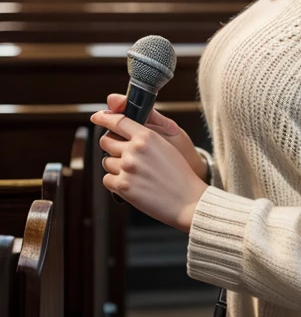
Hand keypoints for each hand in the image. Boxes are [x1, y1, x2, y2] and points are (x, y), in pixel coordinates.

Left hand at [90, 108, 208, 231]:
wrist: (187, 200)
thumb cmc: (179, 173)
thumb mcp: (165, 144)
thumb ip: (144, 133)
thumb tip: (124, 127)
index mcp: (146, 136)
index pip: (118, 121)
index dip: (104, 117)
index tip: (97, 116)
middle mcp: (134, 150)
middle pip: (106, 141)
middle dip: (111, 146)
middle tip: (123, 154)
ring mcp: (127, 168)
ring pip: (106, 162)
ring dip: (115, 167)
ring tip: (134, 173)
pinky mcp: (123, 187)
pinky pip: (107, 180)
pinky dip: (115, 183)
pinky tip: (131, 184)